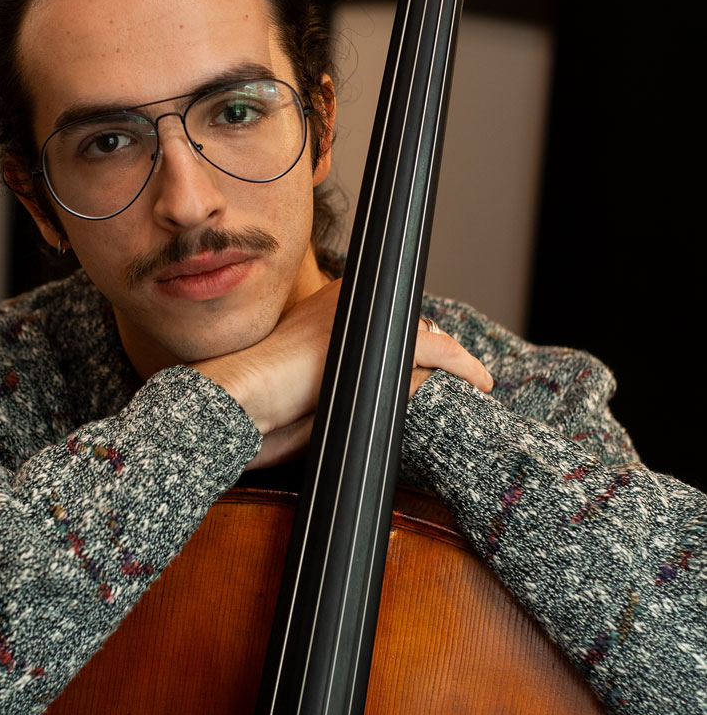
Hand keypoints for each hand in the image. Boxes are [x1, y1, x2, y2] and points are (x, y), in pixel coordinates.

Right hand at [196, 284, 491, 467]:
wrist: (233, 404)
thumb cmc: (257, 413)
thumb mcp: (315, 398)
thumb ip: (356, 387)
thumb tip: (408, 385)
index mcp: (321, 311)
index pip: (384, 322)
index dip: (415, 344)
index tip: (436, 366)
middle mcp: (343, 302)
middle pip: (409, 323)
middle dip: (439, 350)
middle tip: (467, 376)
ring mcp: (357, 314)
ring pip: (425, 333)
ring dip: (455, 358)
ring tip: (478, 381)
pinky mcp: (372, 335)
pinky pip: (433, 348)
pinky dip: (463, 364)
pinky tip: (480, 381)